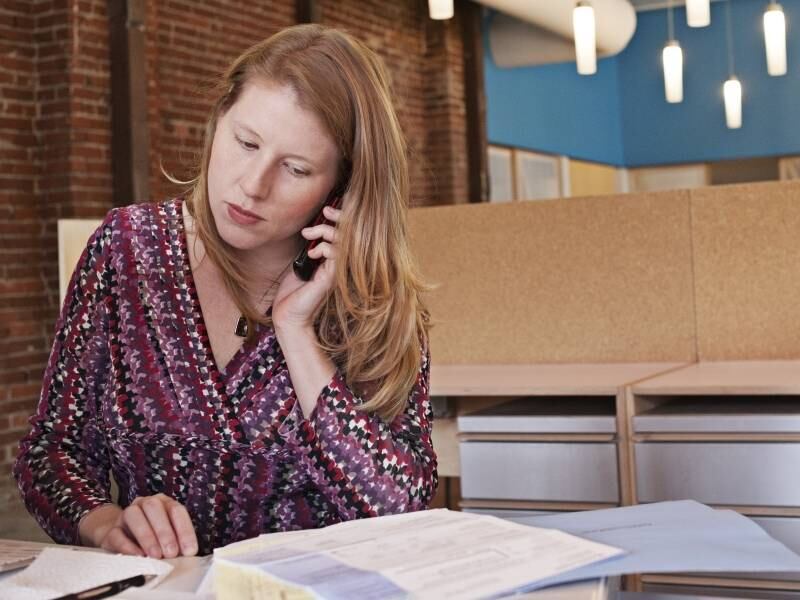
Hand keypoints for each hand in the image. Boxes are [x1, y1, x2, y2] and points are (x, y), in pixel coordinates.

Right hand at [80, 494, 197, 557]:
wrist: (122, 537)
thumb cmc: (153, 537)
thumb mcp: (169, 537)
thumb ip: (177, 542)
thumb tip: (186, 554)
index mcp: (164, 503)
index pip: (176, 510)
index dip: (184, 530)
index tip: (189, 550)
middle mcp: (145, 504)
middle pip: (154, 507)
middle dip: (165, 531)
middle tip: (171, 553)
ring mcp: (126, 515)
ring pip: (133, 515)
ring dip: (147, 536)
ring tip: (156, 555)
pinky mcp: (111, 530)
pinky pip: (117, 534)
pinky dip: (128, 546)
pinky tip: (139, 556)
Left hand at [272, 204, 342, 330]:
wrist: (288, 315)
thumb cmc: (293, 292)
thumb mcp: (301, 262)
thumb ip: (311, 246)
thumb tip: (312, 228)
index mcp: (336, 260)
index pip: (347, 233)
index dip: (342, 218)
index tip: (326, 210)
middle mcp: (341, 265)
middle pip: (352, 233)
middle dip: (339, 217)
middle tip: (325, 211)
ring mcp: (339, 271)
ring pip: (345, 241)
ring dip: (327, 230)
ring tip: (309, 233)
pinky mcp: (333, 278)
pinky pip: (338, 254)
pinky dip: (326, 246)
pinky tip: (313, 252)